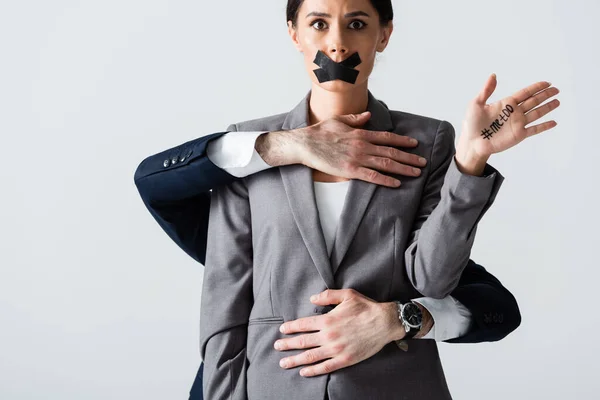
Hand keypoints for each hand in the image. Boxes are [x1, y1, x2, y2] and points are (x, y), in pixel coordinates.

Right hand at [257, 112, 427, 187]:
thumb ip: (356, 119)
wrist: (306, 144)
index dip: (402, 141)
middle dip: (409, 158)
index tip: (414, 144)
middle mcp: (363, 145)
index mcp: (361, 133)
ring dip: (403, 169)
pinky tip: (397, 183)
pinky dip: (386, 180)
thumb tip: (368, 116)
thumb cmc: (320, 132)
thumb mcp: (339, 120)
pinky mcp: (351, 170)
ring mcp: (358, 158)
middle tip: (422, 163)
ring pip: (386, 164)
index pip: (387, 137)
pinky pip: (372, 176)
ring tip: (416, 173)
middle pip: (391, 152)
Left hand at [274, 289, 407, 376]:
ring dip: (295, 360)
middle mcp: (329, 336)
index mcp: (327, 320)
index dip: (291, 327)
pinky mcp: (345, 359)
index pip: (303, 324)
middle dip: (287, 344)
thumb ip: (327, 295)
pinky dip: (313, 370)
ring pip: (310, 356)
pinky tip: (304, 372)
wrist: (384, 323)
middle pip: (302, 341)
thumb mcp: (347, 295)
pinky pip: (325, 367)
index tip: (282, 330)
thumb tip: (312, 298)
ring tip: (283, 362)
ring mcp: (336, 349)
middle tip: (277, 347)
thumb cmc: (366, 307)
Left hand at [457, 74, 559, 161]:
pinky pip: (534, 130)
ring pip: (537, 113)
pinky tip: (554, 122)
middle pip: (534, 101)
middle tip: (556, 89)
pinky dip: (544, 126)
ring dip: (548, 107)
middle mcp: (514, 112)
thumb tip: (493, 75)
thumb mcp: (476, 104)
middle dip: (545, 95)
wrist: (472, 143)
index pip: (525, 93)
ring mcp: (518, 124)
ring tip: (558, 101)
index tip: (547, 83)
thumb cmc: (472, 124)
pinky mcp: (519, 135)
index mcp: (506, 103)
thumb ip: (486, 90)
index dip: (536, 88)